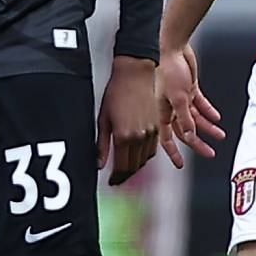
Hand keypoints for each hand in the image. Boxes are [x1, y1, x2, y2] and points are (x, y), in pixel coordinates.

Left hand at [97, 56, 160, 186]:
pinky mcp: (157, 125)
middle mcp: (139, 137)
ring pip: (145, 159)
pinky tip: (137, 153)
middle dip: (126, 174)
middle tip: (118, 177)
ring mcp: (150, 132)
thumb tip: (98, 164)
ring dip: (136, 166)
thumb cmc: (116, 93)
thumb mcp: (103, 119)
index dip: (117, 178)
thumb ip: (101, 145)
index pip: (122, 167)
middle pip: (134, 166)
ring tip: (127, 166)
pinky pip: (152, 149)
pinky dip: (145, 155)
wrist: (135, 74)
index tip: (112, 181)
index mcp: (124, 137)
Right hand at [156, 42, 225, 169]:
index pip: (167, 138)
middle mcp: (171, 108)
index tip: (180, 165)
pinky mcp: (189, 88)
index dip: (173, 153)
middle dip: (198, 143)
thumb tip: (189, 136)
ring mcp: (180, 98)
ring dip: (207, 128)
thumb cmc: (169, 69)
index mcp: (163, 112)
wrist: (172, 46)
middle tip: (211, 154)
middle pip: (185, 131)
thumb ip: (184, 118)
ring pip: (195, 119)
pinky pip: (200, 104)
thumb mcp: (178, 97)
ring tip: (220, 136)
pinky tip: (217, 118)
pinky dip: (208, 111)